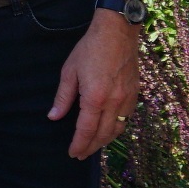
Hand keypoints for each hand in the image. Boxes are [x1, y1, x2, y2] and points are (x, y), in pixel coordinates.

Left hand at [50, 14, 141, 160]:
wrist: (117, 32)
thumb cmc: (90, 49)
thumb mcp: (70, 71)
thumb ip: (63, 97)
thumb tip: (53, 117)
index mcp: (95, 98)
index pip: (86, 130)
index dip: (79, 144)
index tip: (73, 153)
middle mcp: (114, 102)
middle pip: (103, 134)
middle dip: (91, 148)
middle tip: (81, 155)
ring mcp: (127, 99)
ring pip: (118, 129)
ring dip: (105, 141)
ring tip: (93, 146)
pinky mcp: (135, 94)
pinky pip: (127, 119)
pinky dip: (117, 128)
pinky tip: (109, 129)